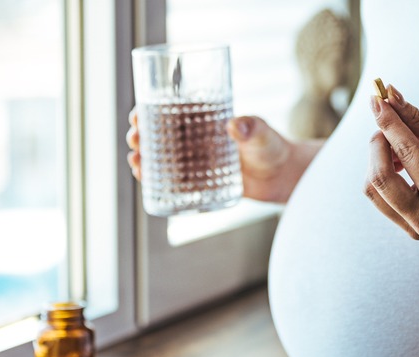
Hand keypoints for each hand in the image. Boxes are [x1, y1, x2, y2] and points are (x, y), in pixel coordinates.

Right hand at [126, 108, 320, 202]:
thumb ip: (253, 127)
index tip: (137, 115)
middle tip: (135, 140)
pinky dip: (158, 181)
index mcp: (204, 121)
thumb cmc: (273, 147)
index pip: (170, 112)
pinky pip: (174, 181)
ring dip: (144, 159)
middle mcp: (196, 140)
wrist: (283, 176)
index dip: (149, 112)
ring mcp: (197, 162)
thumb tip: (236, 125)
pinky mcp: (202, 182)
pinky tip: (147, 183)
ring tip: (136, 163)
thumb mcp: (262, 134)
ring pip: (162, 159)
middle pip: (159, 135)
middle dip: (141, 136)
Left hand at [365, 85, 418, 238]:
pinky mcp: (409, 228)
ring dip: (378, 159)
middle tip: (390, 121)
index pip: (405, 154)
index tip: (377, 99)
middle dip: (379, 143)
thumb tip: (389, 96)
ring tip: (401, 145)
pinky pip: (380, 197)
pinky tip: (401, 162)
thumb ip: (418, 121)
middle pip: (379, 178)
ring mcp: (416, 230)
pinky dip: (383, 173)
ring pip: (373, 189)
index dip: (388, 122)